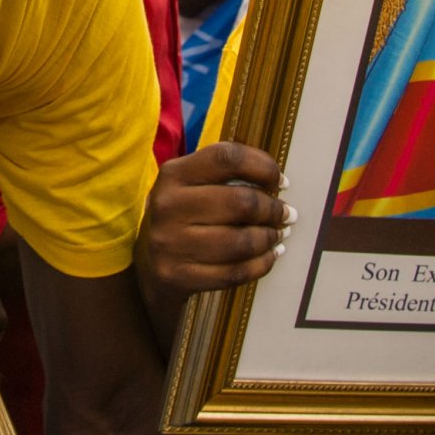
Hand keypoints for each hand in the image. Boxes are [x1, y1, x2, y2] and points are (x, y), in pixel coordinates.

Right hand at [136, 142, 291, 296]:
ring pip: (241, 241)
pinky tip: (270, 256)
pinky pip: (234, 273)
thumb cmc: (184, 216)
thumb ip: (226, 175)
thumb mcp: (191, 185)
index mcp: (174, 174)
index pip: (227, 158)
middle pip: (240, 202)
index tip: (281, 181)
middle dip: (273, 209)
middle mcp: (168, 206)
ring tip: (278, 235)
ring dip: (269, 238)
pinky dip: (261, 264)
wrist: (149, 264)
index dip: (263, 167)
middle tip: (286, 214)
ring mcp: (171, 244)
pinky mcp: (178, 276)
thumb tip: (278, 184)